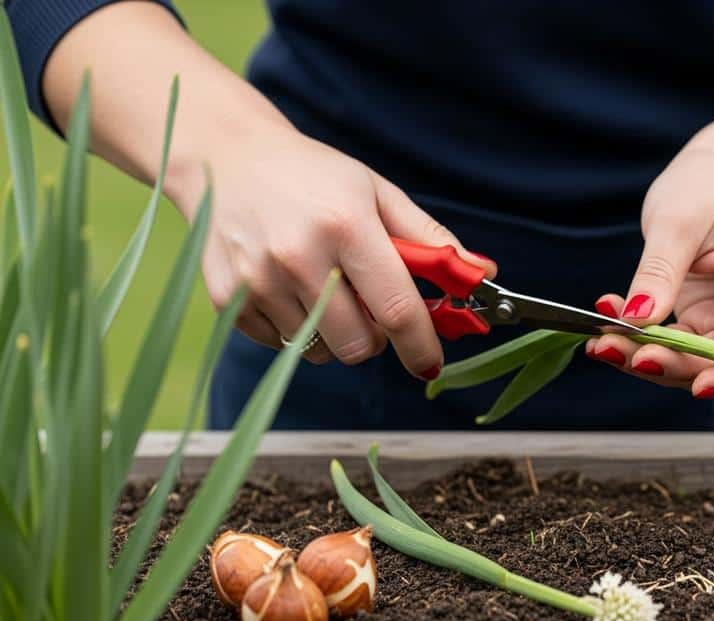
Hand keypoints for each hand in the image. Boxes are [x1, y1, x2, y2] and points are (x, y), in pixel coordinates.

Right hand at [167, 119, 494, 376]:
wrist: (225, 158)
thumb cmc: (314, 178)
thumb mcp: (377, 194)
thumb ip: (430, 240)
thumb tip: (481, 275)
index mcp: (346, 226)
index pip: (396, 309)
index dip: (421, 346)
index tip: (431, 364)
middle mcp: (298, 256)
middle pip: (357, 345)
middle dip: (374, 337)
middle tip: (368, 304)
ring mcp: (257, 280)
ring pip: (318, 350)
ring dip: (332, 332)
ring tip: (322, 286)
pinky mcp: (226, 299)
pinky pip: (280, 344)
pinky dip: (295, 327)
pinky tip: (287, 286)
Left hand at [586, 126, 713, 396]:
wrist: (713, 177)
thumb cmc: (707, 188)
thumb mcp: (678, 221)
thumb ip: (661, 271)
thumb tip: (638, 320)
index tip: (698, 385)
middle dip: (673, 365)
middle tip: (617, 352)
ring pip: (695, 362)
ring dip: (648, 359)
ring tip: (602, 345)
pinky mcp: (705, 324)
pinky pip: (675, 347)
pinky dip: (640, 344)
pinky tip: (606, 333)